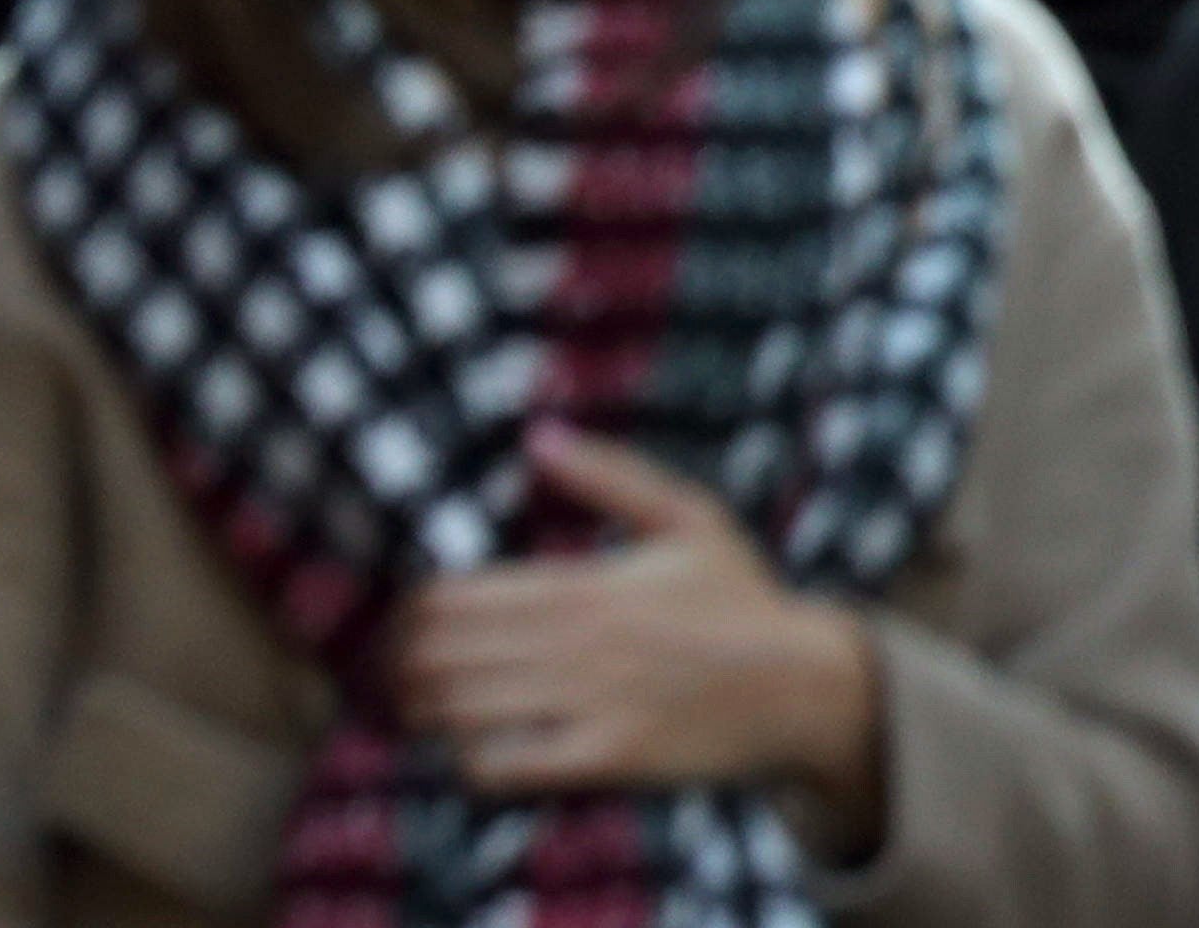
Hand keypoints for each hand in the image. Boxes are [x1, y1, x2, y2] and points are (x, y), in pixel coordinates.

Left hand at [393, 428, 882, 852]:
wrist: (805, 687)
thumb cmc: (742, 600)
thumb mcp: (691, 520)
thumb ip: (610, 477)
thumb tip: (539, 434)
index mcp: (591, 583)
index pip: (454, 596)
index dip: (409, 610)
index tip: (405, 619)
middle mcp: (584, 644)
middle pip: (441, 656)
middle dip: (398, 664)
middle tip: (393, 668)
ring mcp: (593, 703)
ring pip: (459, 710)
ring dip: (422, 712)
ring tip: (415, 708)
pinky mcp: (606, 758)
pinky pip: (502, 764)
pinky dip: (467, 758)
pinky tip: (471, 745)